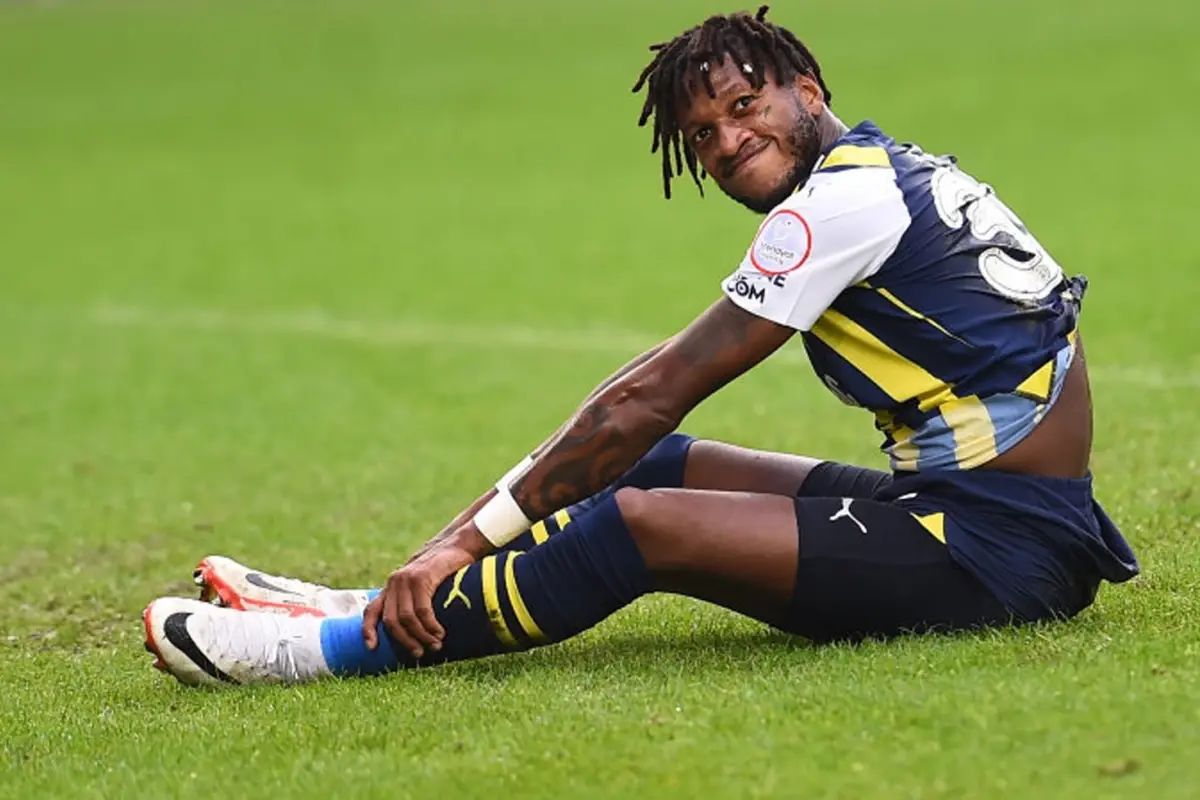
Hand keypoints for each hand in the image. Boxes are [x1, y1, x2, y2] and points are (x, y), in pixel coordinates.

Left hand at [361, 540, 475, 657]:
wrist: (458, 545)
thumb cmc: (444, 570)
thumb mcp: (422, 584)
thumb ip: (413, 600)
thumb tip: (414, 631)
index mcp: (392, 586)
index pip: (372, 610)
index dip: (368, 630)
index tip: (371, 648)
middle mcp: (395, 582)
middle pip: (391, 621)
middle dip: (405, 641)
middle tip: (419, 654)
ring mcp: (407, 579)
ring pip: (407, 618)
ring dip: (421, 637)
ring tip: (435, 645)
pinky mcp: (421, 578)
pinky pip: (422, 610)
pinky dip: (430, 626)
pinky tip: (439, 632)